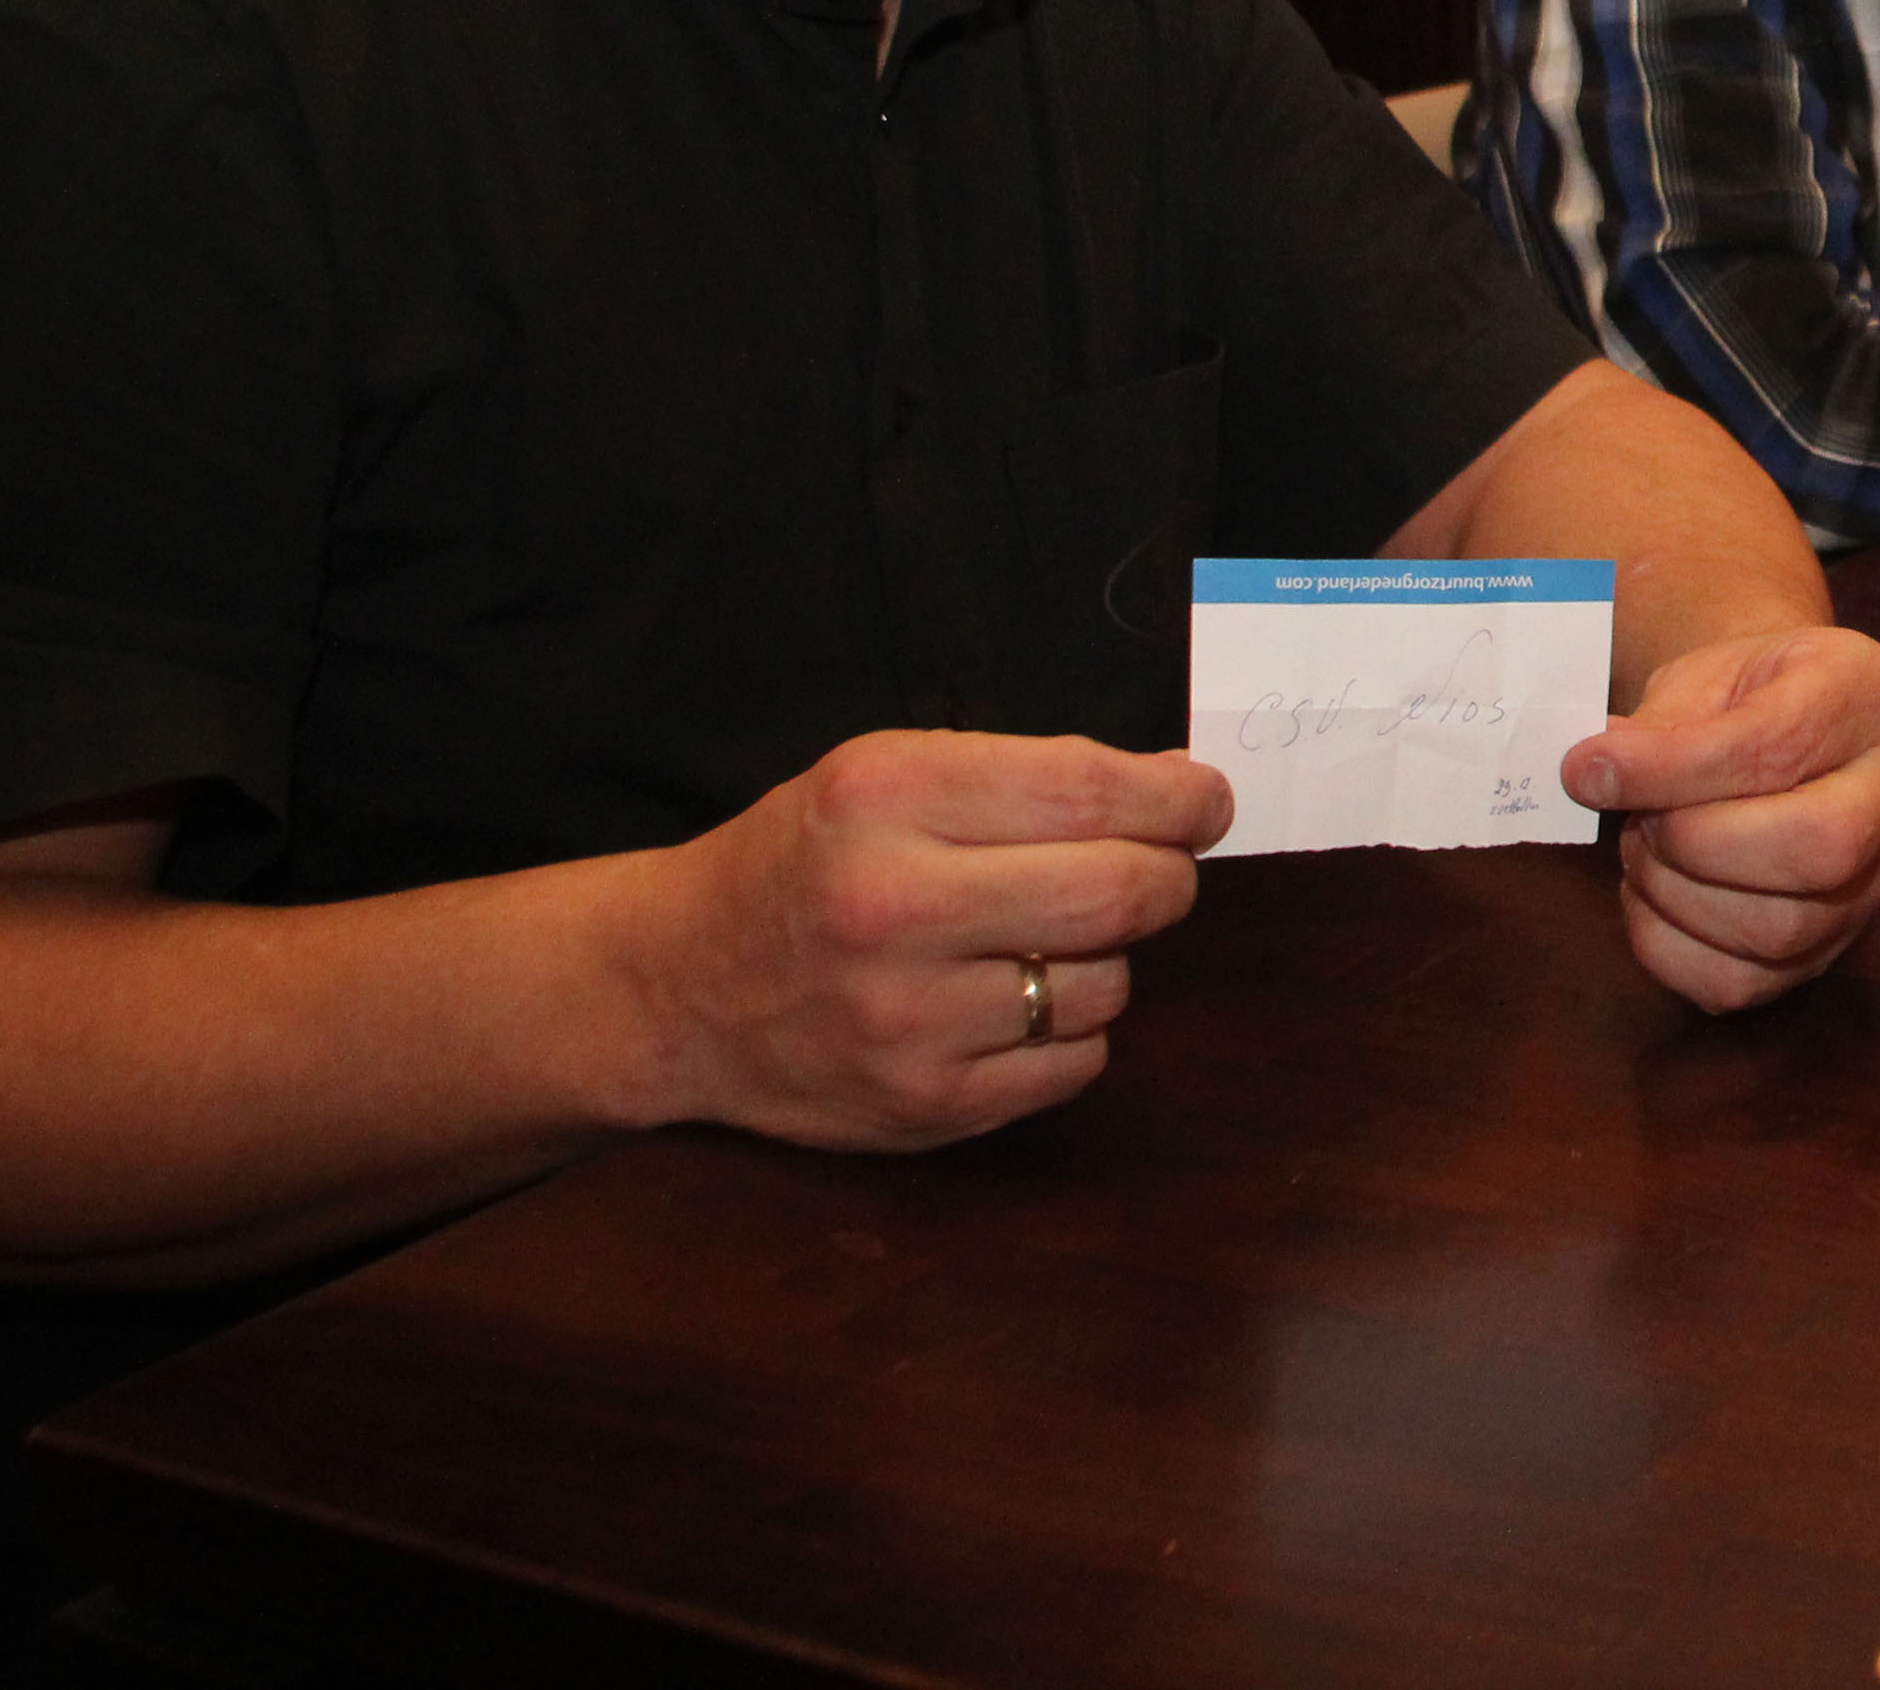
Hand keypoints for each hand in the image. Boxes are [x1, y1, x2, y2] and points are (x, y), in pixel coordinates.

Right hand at [630, 730, 1228, 1151]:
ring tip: (1037, 941)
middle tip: (1159, 869)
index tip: (1204, 803)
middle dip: (1167, 876)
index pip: (1090, 793)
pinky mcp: (925, 1106)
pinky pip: (1076, 1063)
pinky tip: (1008, 1004)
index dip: (1179, 800)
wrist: (675, 988)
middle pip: (1120, 894)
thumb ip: (1027, 776)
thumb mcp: (883, 773)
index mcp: (887, 797)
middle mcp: (895, 907)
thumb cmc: (802, 863)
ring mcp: (909, 1019)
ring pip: (1107, 984)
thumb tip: (1179, 794)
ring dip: (1104, 958)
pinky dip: (1070, 1030)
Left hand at [1564, 624, 1879, 1011]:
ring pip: (1779, 930)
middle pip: (1818, 850)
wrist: (1777, 724)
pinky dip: (1668, 950)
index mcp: (1864, 699)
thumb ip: (1657, 726)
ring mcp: (1867, 888)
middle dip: (1696, 841)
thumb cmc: (1739, 696)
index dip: (1675, 767)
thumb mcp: (1702, 676)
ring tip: (1643, 849)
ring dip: (1676, 896)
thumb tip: (1594, 775)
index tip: (1589, 769)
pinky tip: (1652, 897)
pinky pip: (1742, 985)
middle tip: (1641, 818)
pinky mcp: (1822, 952)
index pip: (1780, 747)